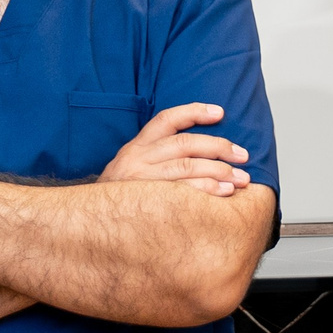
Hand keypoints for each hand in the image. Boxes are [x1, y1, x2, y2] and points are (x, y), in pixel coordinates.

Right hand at [103, 104, 251, 196]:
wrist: (89, 220)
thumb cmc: (121, 193)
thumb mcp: (132, 166)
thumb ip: (158, 155)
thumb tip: (203, 150)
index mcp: (137, 146)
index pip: (167, 119)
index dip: (194, 112)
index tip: (220, 112)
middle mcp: (137, 157)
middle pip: (185, 144)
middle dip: (219, 148)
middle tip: (243, 156)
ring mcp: (140, 179)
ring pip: (187, 166)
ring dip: (219, 172)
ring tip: (241, 179)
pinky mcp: (145, 200)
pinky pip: (182, 192)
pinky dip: (206, 191)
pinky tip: (224, 193)